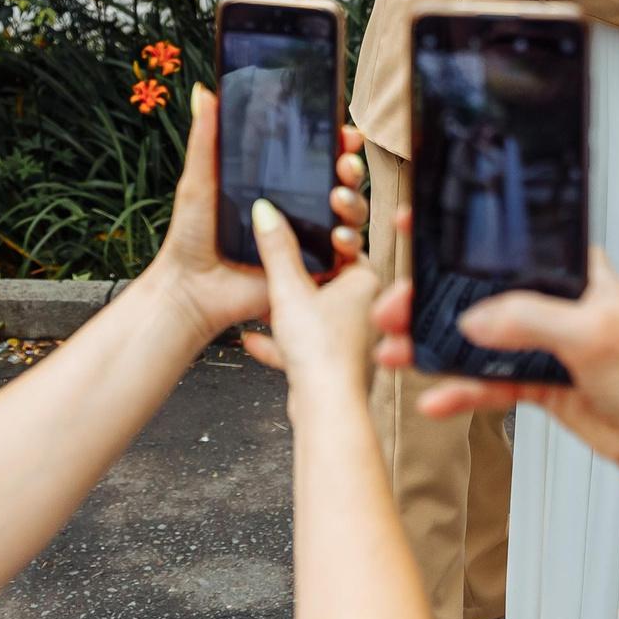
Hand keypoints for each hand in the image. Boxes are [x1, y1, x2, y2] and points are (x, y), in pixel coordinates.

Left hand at [143, 84, 369, 344]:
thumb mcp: (198, 181)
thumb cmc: (191, 237)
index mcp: (278, 182)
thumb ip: (206, 138)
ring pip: (350, 213)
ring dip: (354, 202)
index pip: (319, 155)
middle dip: (352, 167)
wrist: (190, 290)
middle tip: (345, 164)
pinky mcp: (313, 268)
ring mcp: (309, 237)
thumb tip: (203, 92)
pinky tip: (339, 236)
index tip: (345, 131)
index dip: (338, 141)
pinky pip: (343, 254)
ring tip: (338, 198)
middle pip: (342, 180)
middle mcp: (299, 207)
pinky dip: (349, 242)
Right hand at [238, 199, 380, 404]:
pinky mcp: (334, 361)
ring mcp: (351, 336)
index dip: (319, 233)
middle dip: (296, 275)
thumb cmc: (322, 351)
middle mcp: (366, 307)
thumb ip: (276, 249)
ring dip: (285, 310)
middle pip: (326, 279)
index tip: (297, 222)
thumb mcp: (289, 290)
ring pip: (313, 313)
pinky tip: (253, 340)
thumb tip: (266, 211)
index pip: (344, 245)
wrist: (326, 408)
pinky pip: (306, 343)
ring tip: (262, 303)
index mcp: (365, 281)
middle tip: (277, 259)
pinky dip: (281, 342)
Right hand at [373, 251, 618, 472]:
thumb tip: (473, 319)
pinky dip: (460, 391)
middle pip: (478, 292)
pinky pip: (487, 382)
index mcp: (571, 269)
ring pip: (474, 338)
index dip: (459, 235)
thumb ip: (529, 319)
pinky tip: (434, 399)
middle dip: (429, 300)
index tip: (414, 229)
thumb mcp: (592, 331)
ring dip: (434, 346)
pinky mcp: (536, 381)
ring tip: (394, 355)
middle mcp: (552, 300)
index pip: (508, 242)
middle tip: (390, 311)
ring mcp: (541, 342)